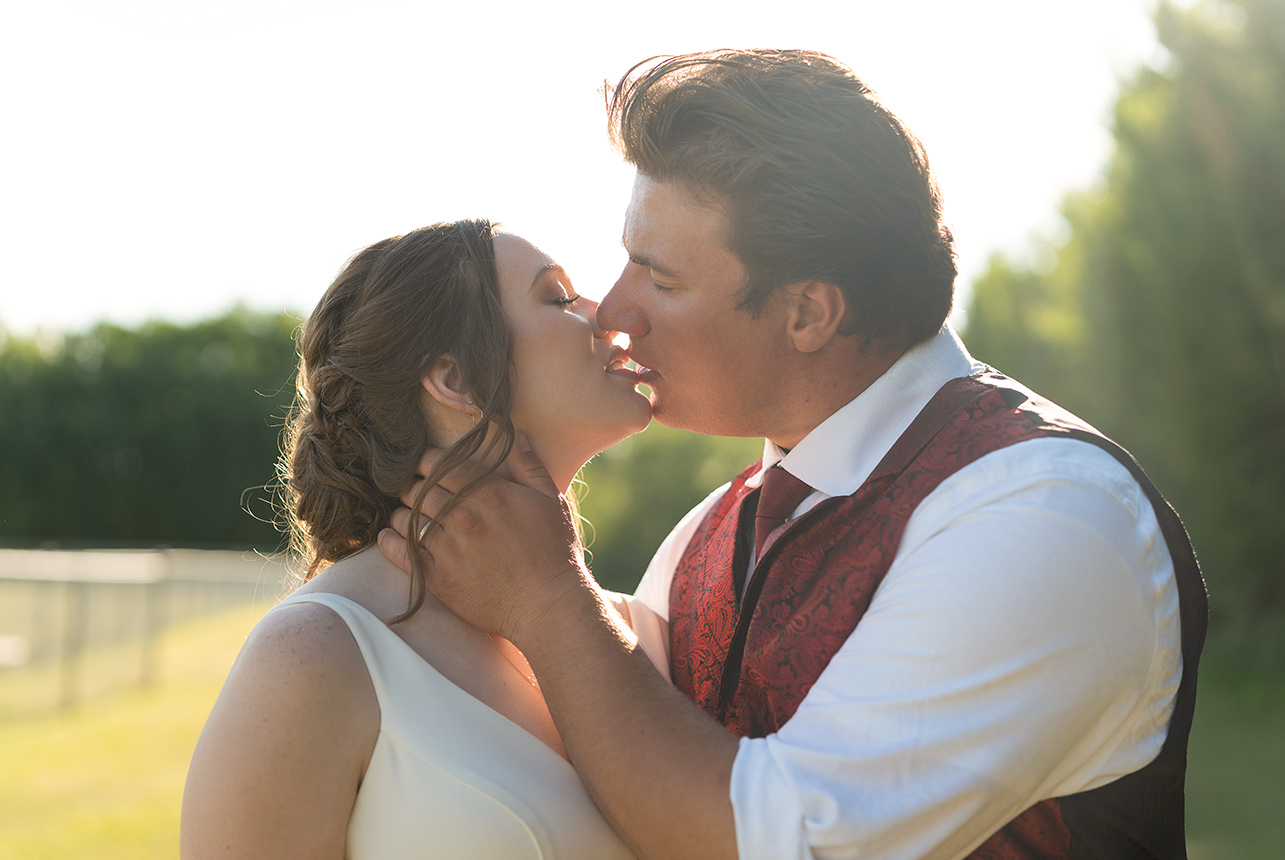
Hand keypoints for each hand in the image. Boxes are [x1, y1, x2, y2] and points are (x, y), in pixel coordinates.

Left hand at [378, 438, 592, 642]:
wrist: (548, 605)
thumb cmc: (554, 552)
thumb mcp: (549, 500)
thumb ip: (529, 465)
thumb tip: (516, 435)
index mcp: (487, 492)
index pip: (440, 464)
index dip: (427, 461)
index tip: (425, 466)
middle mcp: (462, 515)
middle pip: (417, 490)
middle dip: (412, 487)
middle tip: (412, 490)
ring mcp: (447, 547)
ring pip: (405, 519)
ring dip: (401, 513)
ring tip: (405, 515)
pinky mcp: (437, 577)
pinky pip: (400, 552)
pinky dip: (388, 541)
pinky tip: (388, 537)